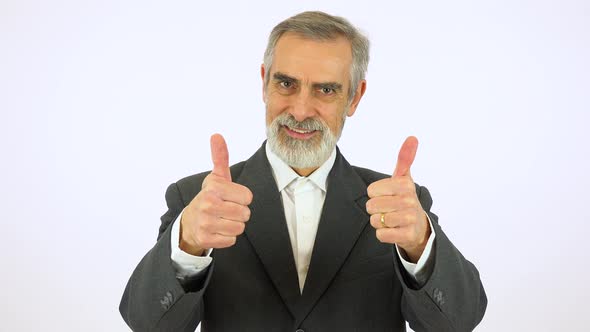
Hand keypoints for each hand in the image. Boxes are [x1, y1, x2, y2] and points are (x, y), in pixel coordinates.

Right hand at [179, 134, 252, 255]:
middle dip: (239, 213)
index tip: (230, 197)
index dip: (242, 198)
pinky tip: (217, 230)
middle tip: (226, 210)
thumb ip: (220, 157)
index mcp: (213, 188)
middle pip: (245, 213)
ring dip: (234, 225)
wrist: (190, 222)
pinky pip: (232, 240)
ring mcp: (205, 223)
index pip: (247, 197)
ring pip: (240, 228)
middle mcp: (207, 204)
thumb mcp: (216, 178)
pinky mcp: (206, 239)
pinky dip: (227, 237)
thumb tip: (217, 135)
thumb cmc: (209, 198)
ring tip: (222, 220)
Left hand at [366, 136, 430, 262]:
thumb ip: (405, 158)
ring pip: (375, 220)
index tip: (388, 196)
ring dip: (379, 222)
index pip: (371, 190)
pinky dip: (383, 234)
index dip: (375, 195)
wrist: (419, 227)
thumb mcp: (404, 178)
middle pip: (371, 206)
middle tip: (389, 209)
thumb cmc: (405, 199)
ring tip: (391, 220)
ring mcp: (409, 219)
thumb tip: (412, 137)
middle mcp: (409, 201)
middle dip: (376, 210)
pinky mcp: (407, 235)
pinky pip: (381, 234)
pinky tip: (394, 230)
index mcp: (405, 185)